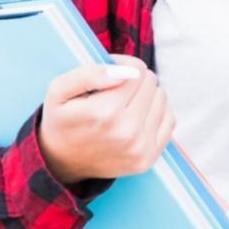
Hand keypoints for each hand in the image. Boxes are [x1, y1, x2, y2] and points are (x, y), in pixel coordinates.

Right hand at [38, 54, 175, 183]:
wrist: (60, 163)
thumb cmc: (62, 120)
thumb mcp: (59, 90)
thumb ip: (88, 74)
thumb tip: (125, 72)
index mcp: (105, 113)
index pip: (137, 70)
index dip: (123, 64)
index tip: (110, 72)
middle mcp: (127, 132)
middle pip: (150, 82)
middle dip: (134, 80)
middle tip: (115, 90)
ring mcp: (140, 148)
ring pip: (162, 98)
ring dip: (145, 96)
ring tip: (124, 104)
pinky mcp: (148, 159)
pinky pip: (169, 119)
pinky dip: (156, 113)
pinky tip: (136, 118)